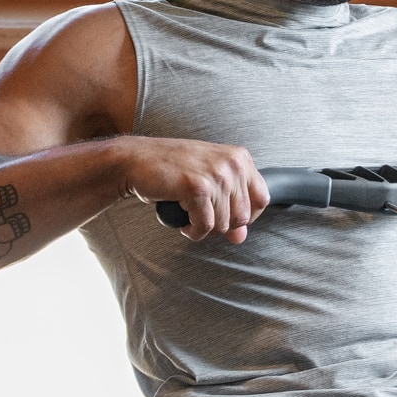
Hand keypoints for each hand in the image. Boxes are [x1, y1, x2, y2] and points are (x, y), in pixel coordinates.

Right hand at [126, 137, 269, 241]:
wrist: (135, 161)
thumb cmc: (171, 169)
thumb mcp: (207, 184)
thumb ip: (228, 208)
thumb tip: (240, 238)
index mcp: (240, 158)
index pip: (262, 199)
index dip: (247, 217)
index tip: (226, 218)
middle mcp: (232, 164)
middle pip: (243, 217)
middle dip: (221, 225)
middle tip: (199, 216)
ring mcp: (216, 175)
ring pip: (224, 225)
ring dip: (203, 228)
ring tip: (188, 214)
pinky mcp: (198, 188)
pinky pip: (205, 227)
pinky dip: (191, 231)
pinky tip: (181, 220)